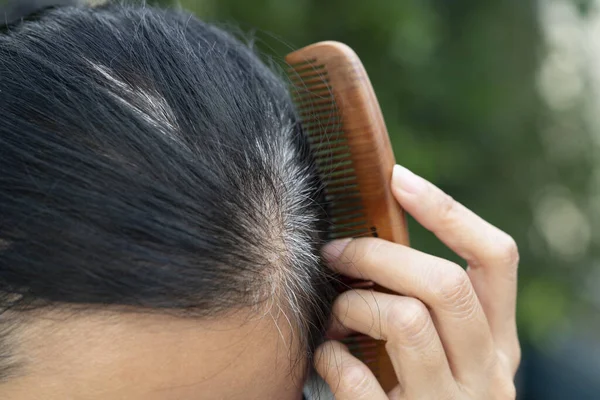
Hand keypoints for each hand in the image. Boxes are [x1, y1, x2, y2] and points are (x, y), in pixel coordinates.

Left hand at [314, 165, 519, 399]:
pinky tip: (325, 362)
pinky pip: (359, 378)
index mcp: (498, 343)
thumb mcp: (445, 355)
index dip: (449, 212)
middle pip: (444, 283)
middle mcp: (487, 374)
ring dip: (354, 307)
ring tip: (335, 316)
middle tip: (335, 251)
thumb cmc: (421, 397)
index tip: (398, 178)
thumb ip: (427, 307)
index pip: (496, 259)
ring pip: (404, 320)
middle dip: (379, 255)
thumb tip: (368, 242)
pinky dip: (330, 361)